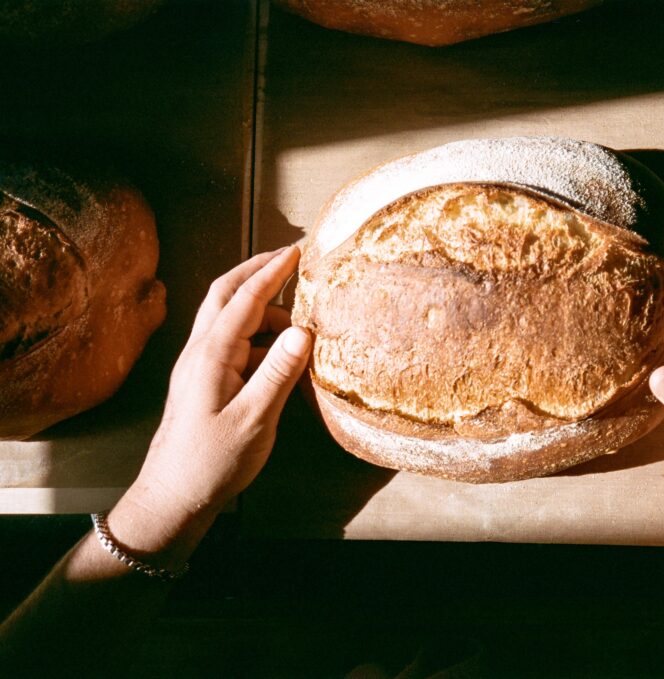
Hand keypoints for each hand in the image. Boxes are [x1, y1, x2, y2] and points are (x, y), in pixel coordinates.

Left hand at [125, 246, 310, 532]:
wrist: (172, 495)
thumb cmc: (212, 463)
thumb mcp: (255, 420)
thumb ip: (279, 373)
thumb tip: (304, 330)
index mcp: (212, 355)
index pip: (245, 299)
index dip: (272, 272)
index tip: (296, 251)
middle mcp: (201, 351)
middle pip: (225, 294)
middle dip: (256, 270)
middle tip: (288, 257)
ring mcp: (199, 365)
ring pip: (228, 317)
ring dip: (260, 305)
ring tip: (298, 316)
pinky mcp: (204, 380)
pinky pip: (232, 341)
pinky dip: (258, 333)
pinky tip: (281, 351)